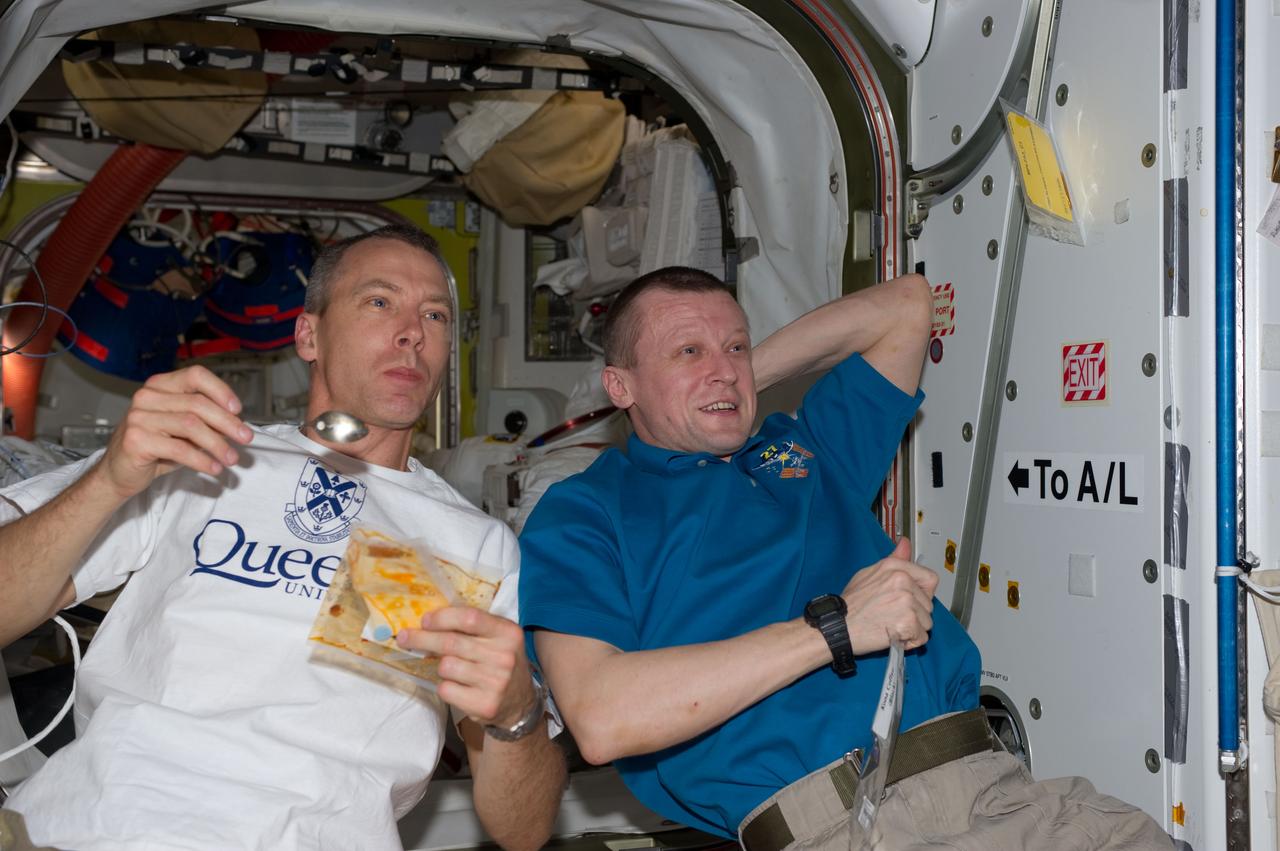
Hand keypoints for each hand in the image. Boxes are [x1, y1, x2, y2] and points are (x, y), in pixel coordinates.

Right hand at [97, 366, 251, 498]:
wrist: (119, 473)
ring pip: (191, 426)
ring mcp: (139, 417)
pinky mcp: (136, 440)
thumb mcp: (183, 430)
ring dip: (217, 444)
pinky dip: (202, 460)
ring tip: (232, 459)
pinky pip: (179, 449)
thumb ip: (205, 422)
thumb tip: (237, 425)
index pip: (196, 375)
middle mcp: (147, 397)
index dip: (221, 390)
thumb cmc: (155, 448)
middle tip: (245, 438)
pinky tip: (214, 468)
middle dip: (227, 423)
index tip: (238, 410)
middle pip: (198, 404)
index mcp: (160, 386)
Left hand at [397, 607, 536, 728]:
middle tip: (405, 637)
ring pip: (446, 667)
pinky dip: (445, 686)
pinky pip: (447, 690)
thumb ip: (472, 627)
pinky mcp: (485, 704)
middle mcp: (504, 656)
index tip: (425, 620)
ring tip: (452, 669)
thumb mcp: (498, 638)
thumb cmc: (500, 662)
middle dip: (423, 639)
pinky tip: (458, 686)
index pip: (470, 618)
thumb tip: (429, 620)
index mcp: (508, 633)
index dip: (442, 618)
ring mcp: (496, 682)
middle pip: (451, 643)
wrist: (520, 703)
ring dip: (441, 666)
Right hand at [840, 538, 937, 653]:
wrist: (838, 626)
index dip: (923, 593)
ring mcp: (907, 601)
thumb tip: (905, 544)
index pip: (930, 579)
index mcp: (895, 567)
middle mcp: (903, 581)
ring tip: (891, 625)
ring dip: (913, 629)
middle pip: (928, 604)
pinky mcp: (908, 622)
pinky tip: (894, 636)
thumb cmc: (850, 604)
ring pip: (927, 622)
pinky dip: (910, 641)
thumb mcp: (868, 573)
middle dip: (915, 614)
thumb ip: (894, 560)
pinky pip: (922, 637)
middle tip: (893, 616)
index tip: (913, 600)